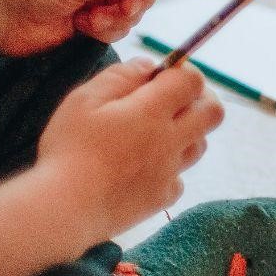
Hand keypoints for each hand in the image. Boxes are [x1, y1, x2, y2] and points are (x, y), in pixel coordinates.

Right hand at [34, 59, 221, 237]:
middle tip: (173, 100)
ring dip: (187, 133)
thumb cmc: (68, 150)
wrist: (62, 210)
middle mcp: (170, 140)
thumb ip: (120, 76)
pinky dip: (169, 169)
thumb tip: (149, 66)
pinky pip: (179, 178)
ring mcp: (169, 172)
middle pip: (213, 112)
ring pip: (200, 144)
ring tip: (155, 133)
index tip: (163, 75)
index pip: (192, 81)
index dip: (183, 72)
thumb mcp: (84, 100)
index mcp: (152, 111)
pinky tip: (143, 168)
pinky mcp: (162, 198)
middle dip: (200, 99)